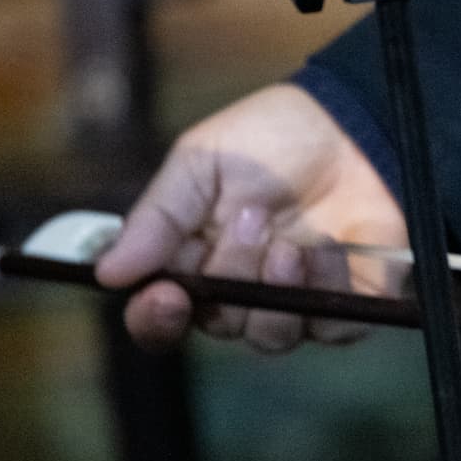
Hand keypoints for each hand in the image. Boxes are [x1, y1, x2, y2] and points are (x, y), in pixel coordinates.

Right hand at [95, 83, 407, 352]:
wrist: (350, 123)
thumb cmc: (270, 139)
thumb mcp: (200, 163)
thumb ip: (158, 218)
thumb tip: (109, 272)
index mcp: (195, 263)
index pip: (162, 317)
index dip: (157, 318)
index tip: (166, 295)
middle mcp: (243, 292)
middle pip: (221, 325)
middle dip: (231, 276)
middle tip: (250, 221)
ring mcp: (298, 301)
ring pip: (273, 337)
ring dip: (277, 290)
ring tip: (292, 242)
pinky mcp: (351, 302)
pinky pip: (335, 327)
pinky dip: (329, 290)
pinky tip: (331, 246)